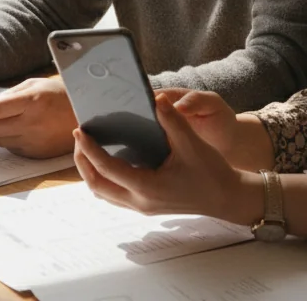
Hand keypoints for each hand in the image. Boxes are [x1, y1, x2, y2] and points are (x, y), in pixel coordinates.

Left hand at [0, 77, 77, 157]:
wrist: (86, 115)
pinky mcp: (37, 154)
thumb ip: (10, 95)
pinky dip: (6, 139)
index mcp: (31, 102)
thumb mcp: (35, 85)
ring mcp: (34, 141)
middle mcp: (32, 123)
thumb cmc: (60, 95)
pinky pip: (12, 148)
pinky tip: (11, 130)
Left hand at [73, 93, 260, 224]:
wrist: (226, 197)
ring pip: (103, 193)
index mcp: (148, 187)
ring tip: (87, 147)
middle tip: (79, 137)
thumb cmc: (211, 172)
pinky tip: (107, 158)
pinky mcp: (145, 206)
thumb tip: (155, 99)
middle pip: (96, 185)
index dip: (89, 149)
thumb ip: (172, 121)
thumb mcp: (192, 144)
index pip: (107, 168)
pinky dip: (103, 177)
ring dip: (90, 171)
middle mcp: (140, 201)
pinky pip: (114, 194)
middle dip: (82, 161)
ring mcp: (141, 207)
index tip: (80, 131)